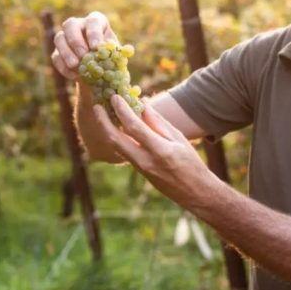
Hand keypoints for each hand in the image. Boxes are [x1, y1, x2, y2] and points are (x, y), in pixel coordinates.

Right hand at [51, 11, 117, 79]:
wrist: (98, 74)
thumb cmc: (110, 60)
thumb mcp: (117, 56)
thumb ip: (118, 52)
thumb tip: (128, 50)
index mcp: (96, 22)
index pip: (93, 21)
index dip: (93, 32)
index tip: (95, 47)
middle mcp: (79, 26)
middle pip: (70, 24)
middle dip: (75, 40)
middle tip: (83, 56)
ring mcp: (65, 38)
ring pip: (59, 38)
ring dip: (66, 53)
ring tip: (76, 65)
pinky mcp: (58, 52)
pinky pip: (55, 56)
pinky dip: (63, 66)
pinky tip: (74, 76)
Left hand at [94, 94, 213, 205]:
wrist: (193, 192)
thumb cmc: (191, 163)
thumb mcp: (178, 138)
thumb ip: (158, 122)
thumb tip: (142, 103)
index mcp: (159, 150)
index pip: (134, 127)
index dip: (122, 110)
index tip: (115, 97)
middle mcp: (145, 161)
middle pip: (115, 139)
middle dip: (103, 122)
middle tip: (97, 106)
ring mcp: (139, 168)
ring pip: (115, 147)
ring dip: (106, 129)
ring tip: (103, 114)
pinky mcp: (137, 171)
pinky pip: (122, 152)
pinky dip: (116, 137)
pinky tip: (115, 127)